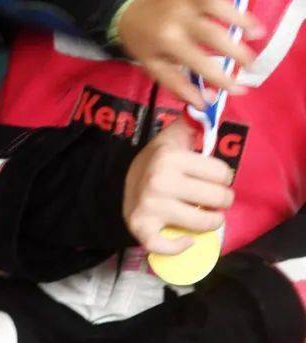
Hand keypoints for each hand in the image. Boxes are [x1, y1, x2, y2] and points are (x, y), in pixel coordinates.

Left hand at [114, 0, 262, 108]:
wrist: (126, 6)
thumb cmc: (144, 40)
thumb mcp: (154, 67)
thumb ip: (179, 85)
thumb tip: (206, 102)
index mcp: (169, 40)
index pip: (199, 62)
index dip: (220, 78)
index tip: (238, 88)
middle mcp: (180, 17)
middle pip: (212, 33)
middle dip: (235, 50)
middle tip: (251, 64)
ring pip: (217, 3)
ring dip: (239, 16)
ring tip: (257, 31)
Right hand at [123, 116, 233, 253]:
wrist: (119, 184)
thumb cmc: (156, 161)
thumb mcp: (172, 136)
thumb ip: (194, 120)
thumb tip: (211, 96)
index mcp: (171, 157)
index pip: (222, 172)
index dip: (222, 176)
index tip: (213, 178)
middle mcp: (161, 181)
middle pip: (219, 199)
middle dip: (220, 200)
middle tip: (210, 199)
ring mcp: (151, 206)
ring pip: (205, 223)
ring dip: (211, 222)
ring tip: (205, 216)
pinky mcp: (142, 228)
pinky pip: (168, 246)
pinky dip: (180, 246)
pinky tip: (187, 240)